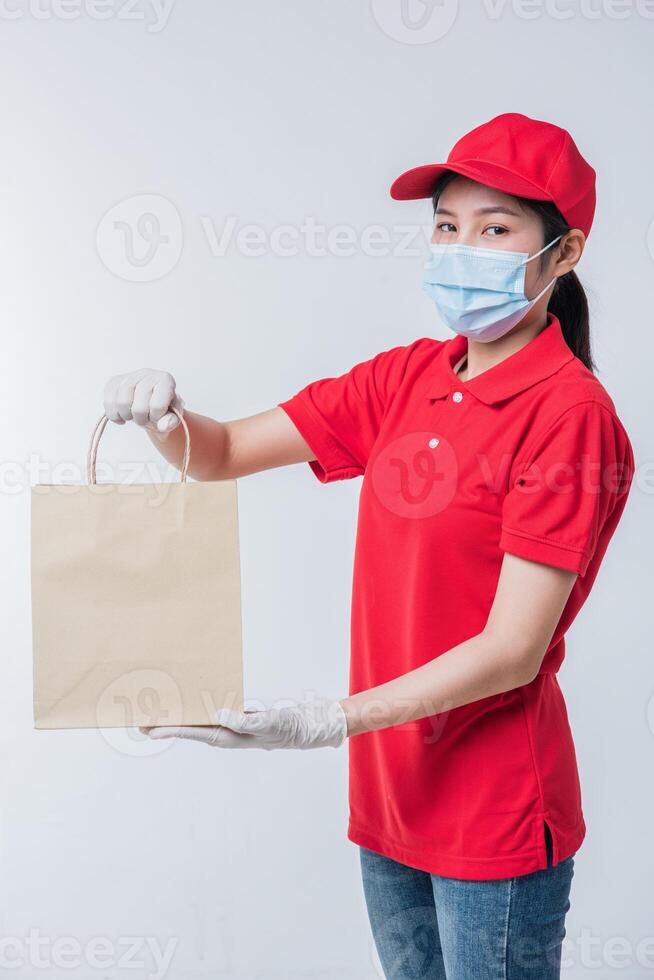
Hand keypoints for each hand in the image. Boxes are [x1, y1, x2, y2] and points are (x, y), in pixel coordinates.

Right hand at [103, 368, 184, 433]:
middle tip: (144, 418)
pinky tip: (121, 417)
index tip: (157, 416)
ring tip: (133, 416)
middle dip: (141, 419)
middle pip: (138, 407)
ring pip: (121, 402)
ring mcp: (130, 376)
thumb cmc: (164, 408)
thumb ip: (171, 421)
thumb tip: (163, 425)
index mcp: (165, 380)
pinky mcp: (115, 382)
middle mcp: (147, 373)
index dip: (156, 417)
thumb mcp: (173, 416)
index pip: (157, 405)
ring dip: (126, 416)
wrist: (151, 402)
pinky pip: (108, 401)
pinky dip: (113, 414)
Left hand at [139, 697, 348, 749]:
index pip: (195, 732)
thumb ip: (246, 720)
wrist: (309, 726)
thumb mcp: (269, 723)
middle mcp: (228, 732)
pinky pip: (213, 712)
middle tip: (141, 721)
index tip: (149, 728)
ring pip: (200, 721)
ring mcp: (233, 725)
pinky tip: (192, 701)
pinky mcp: (239, 717)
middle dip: (168, 724)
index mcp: (231, 736)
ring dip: (181, 716)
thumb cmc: (289, 727)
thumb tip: (219, 714)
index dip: (172, 729)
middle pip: (191, 728)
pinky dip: (200, 706)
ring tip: (160, 711)